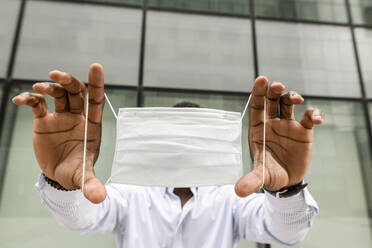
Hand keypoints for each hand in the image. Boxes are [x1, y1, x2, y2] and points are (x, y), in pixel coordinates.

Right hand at [12, 64, 105, 203]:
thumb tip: (98, 198)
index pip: (96, 101)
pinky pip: (37, 105)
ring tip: (39, 88)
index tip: (96, 66)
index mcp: (91, 126)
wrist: (60, 176)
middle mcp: (77, 117)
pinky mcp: (44, 121)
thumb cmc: (77, 172)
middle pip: (76, 92)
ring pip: (57, 94)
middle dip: (68, 81)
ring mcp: (60, 117)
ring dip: (49, 87)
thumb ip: (91, 185)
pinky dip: (29, 99)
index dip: (97, 84)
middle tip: (55, 76)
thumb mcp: (84, 177)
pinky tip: (20, 100)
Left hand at [235, 76, 323, 196]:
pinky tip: (316, 118)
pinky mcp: (303, 132)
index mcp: (258, 128)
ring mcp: (288, 125)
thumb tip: (238, 191)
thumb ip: (251, 180)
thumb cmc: (269, 175)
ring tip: (297, 100)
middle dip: (274, 91)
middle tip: (277, 86)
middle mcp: (272, 123)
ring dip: (293, 97)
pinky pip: (310, 117)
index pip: (257, 106)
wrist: (286, 182)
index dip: (258, 92)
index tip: (261, 79)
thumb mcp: (260, 176)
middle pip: (273, 100)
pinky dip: (315, 114)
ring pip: (289, 104)